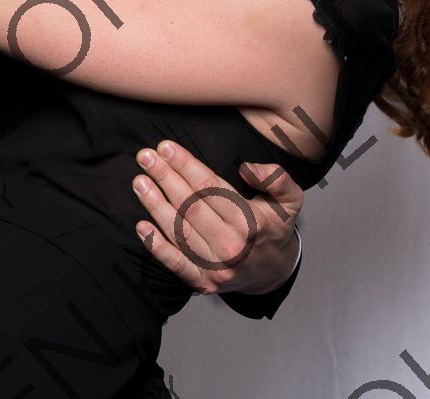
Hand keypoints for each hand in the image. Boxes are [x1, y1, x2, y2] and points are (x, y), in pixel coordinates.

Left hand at [131, 140, 302, 295]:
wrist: (273, 273)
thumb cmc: (275, 228)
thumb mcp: (290, 200)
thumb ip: (277, 178)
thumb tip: (247, 168)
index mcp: (251, 222)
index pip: (211, 187)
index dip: (186, 165)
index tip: (166, 147)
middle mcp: (232, 245)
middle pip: (191, 206)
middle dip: (165, 178)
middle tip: (145, 156)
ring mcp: (216, 267)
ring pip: (180, 231)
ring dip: (155, 205)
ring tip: (139, 181)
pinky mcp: (203, 283)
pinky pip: (177, 264)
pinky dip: (156, 247)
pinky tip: (141, 226)